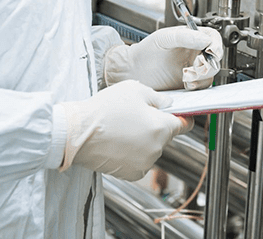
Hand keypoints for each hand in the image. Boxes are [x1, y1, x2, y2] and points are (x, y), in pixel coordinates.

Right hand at [60, 80, 191, 180]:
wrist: (78, 133)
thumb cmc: (104, 110)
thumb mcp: (134, 89)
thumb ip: (157, 97)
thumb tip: (168, 105)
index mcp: (161, 127)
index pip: (184, 124)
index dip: (183, 117)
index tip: (182, 115)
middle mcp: (156, 149)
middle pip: (164, 135)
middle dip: (154, 125)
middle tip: (135, 115)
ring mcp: (144, 163)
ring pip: (151, 148)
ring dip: (143, 139)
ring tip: (122, 127)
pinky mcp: (131, 174)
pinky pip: (140, 159)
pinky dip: (133, 152)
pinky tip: (118, 141)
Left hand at [104, 26, 222, 90]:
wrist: (133, 71)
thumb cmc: (146, 51)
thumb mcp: (164, 38)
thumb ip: (184, 37)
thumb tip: (204, 40)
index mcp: (191, 38)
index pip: (212, 39)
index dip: (215, 45)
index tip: (211, 51)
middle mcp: (194, 54)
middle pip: (214, 59)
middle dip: (208, 64)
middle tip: (196, 66)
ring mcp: (193, 70)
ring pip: (210, 75)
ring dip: (202, 77)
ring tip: (187, 76)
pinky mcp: (188, 85)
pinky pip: (201, 88)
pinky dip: (197, 87)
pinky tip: (187, 84)